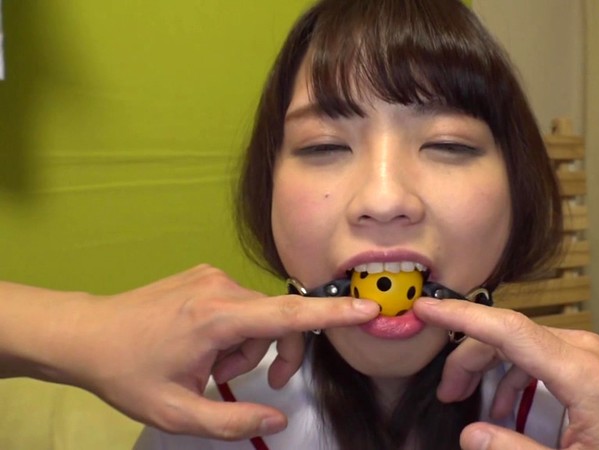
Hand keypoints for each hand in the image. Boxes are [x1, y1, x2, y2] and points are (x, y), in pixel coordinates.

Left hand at [3, 265, 378, 440]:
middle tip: (240, 383)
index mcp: (216, 318)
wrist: (86, 334)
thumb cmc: (126, 372)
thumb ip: (233, 421)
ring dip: (245, 346)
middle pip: (278, 320)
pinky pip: (241, 305)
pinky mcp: (206, 275)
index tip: (368, 307)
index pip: (289, 314)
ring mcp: (212, 277)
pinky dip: (234, 329)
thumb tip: (279, 419)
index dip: (333, 313)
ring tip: (207, 364)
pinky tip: (202, 344)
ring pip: (259, 315)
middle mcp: (220, 288)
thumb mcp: (177, 412)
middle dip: (267, 355)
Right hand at [413, 298, 598, 449]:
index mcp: (582, 374)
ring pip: (518, 342)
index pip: (509, 330)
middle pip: (507, 335)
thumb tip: (470, 434)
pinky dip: (511, 374)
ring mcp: (586, 351)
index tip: (427, 308)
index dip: (463, 316)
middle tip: (446, 393)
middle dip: (467, 359)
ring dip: (487, 367)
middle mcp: (583, 351)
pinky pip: (536, 354)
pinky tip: (504, 406)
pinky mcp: (586, 358)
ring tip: (467, 401)